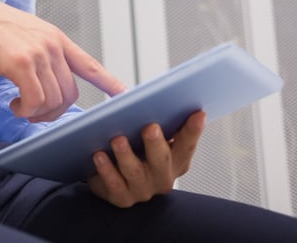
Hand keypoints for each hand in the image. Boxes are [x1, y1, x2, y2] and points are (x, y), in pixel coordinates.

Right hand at [0, 0, 125, 121]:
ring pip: (53, 101)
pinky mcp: (20, 63)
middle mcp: (52, 45)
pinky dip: (26, 110)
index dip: (109, 82)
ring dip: (37, 113)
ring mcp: (38, 53)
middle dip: (54, 112)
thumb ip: (42, 54)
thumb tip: (48, 79)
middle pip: (70, 94)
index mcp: (55, 38)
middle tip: (34, 112)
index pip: (89, 64)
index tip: (124, 94)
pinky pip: (35, 101)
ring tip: (20, 107)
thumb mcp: (26, 35)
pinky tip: (15, 105)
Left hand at [88, 111, 206, 206]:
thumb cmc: (133, 149)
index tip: (198, 114)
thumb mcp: (146, 136)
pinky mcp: (121, 197)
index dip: (193, 131)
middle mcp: (162, 177)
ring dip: (126, 155)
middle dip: (156, 144)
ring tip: (117, 139)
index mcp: (175, 160)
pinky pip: (114, 185)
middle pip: (162, 161)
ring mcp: (142, 190)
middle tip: (150, 127)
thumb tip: (152, 98)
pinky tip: (99, 155)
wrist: (108, 176)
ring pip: (135, 172)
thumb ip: (156, 122)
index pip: (187, 145)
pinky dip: (106, 170)